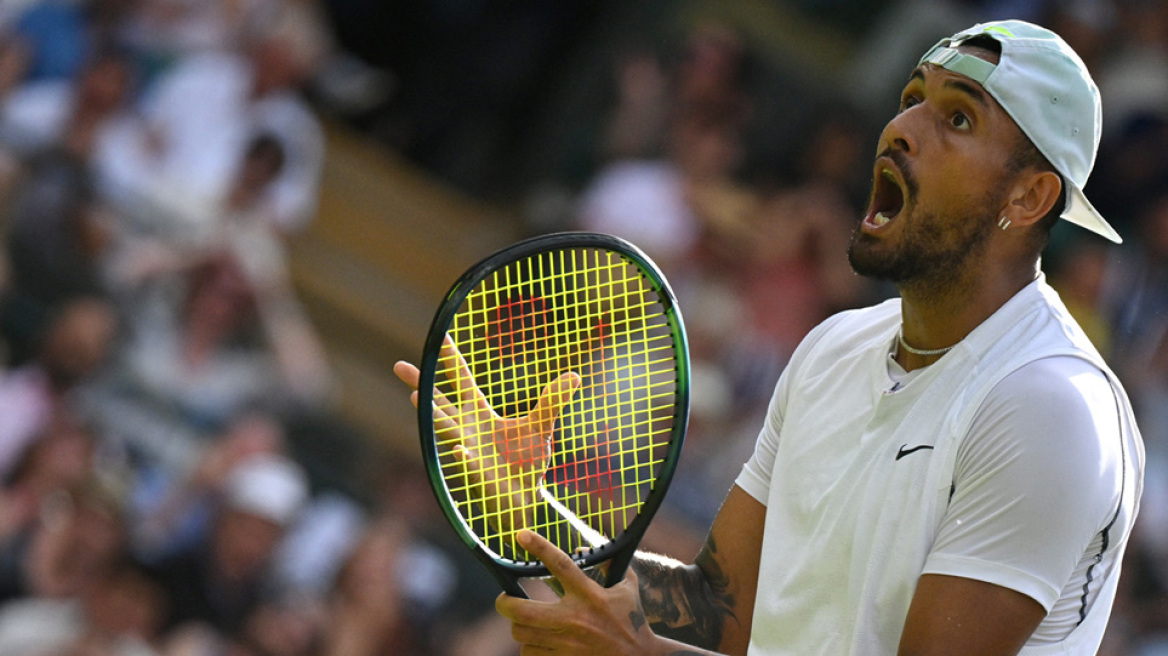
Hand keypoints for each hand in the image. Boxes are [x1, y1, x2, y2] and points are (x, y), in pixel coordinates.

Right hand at [394, 337, 580, 543]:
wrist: (524, 499)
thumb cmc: (525, 462)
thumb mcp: (540, 427)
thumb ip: (551, 402)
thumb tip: (574, 377)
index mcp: (479, 413)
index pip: (461, 381)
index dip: (451, 360)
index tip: (439, 338)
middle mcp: (467, 429)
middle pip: (439, 403)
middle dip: (421, 385)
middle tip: (400, 366)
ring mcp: (469, 451)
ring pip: (446, 429)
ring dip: (432, 416)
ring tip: (415, 396)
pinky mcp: (478, 475)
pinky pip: (468, 464)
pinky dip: (463, 457)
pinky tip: (461, 450)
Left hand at [497, 530, 662, 654]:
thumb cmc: (633, 620)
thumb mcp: (627, 587)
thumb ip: (610, 564)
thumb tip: (585, 548)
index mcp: (590, 595)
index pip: (561, 564)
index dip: (539, 547)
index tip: (521, 534)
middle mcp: (576, 619)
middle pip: (523, 611)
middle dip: (505, 603)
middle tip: (504, 599)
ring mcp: (567, 644)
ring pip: (522, 634)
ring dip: (518, 626)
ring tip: (524, 621)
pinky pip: (529, 653)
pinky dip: (529, 645)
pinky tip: (537, 640)